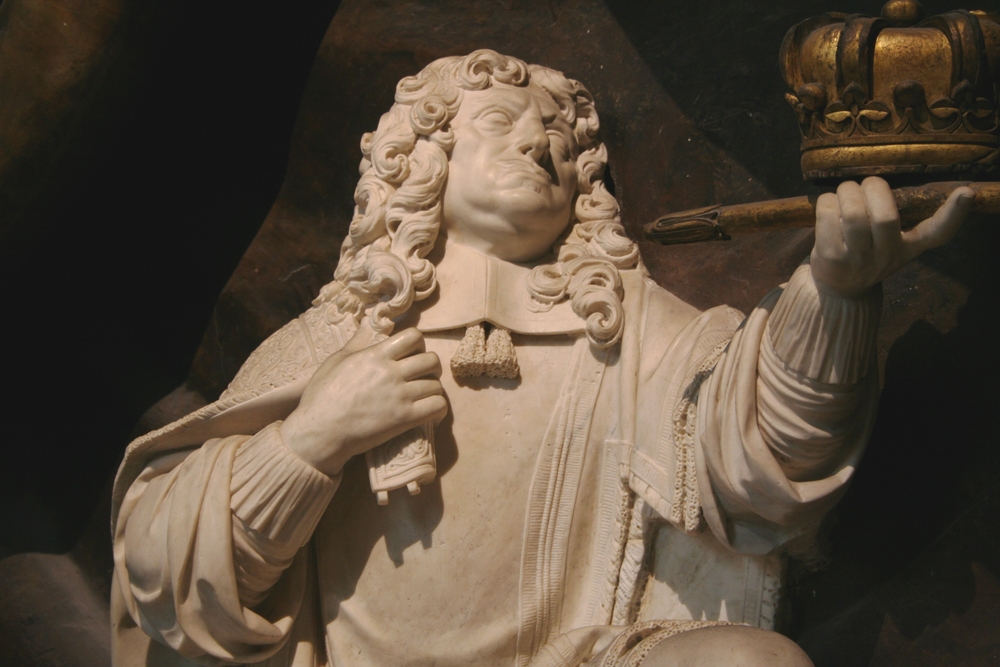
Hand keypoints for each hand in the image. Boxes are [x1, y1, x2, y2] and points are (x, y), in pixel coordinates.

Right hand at [279, 324, 446, 476]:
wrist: (320, 431)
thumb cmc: (322, 396)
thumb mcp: (336, 361)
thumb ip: (357, 342)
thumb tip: (367, 325)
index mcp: (375, 355)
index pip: (413, 337)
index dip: (418, 344)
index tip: (413, 354)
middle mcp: (391, 372)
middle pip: (431, 360)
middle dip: (431, 367)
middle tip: (424, 376)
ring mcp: (400, 395)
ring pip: (436, 385)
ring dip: (433, 390)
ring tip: (425, 397)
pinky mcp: (404, 418)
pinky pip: (437, 406)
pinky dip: (439, 409)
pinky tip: (431, 413)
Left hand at [809, 177, 974, 297]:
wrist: (838, 289)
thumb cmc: (865, 254)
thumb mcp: (891, 245)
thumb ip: (897, 221)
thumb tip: (884, 186)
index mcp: (908, 247)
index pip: (937, 234)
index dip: (953, 214)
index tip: (965, 193)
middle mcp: (887, 256)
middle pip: (885, 214)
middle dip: (871, 187)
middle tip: (860, 187)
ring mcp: (859, 260)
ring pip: (854, 213)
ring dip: (845, 192)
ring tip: (841, 194)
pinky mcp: (831, 259)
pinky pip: (827, 216)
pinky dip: (826, 202)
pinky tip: (827, 206)